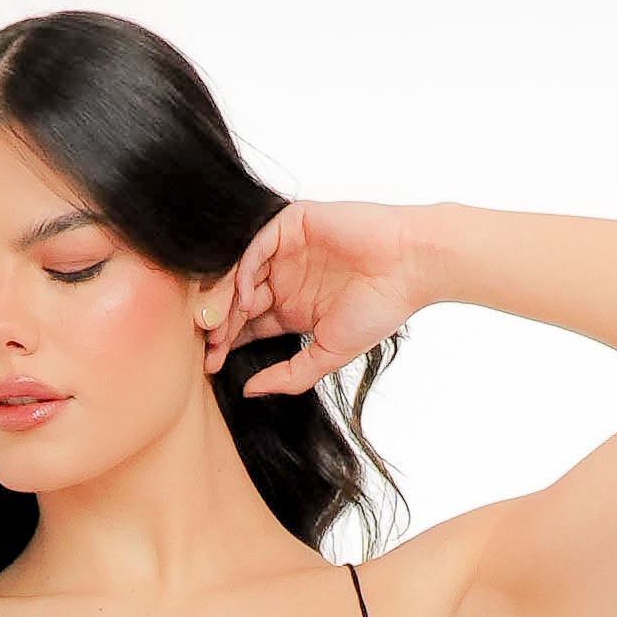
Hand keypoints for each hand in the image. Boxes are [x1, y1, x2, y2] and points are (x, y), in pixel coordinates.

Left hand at [199, 199, 429, 398]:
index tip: (210, 365)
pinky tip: (245, 296)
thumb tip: (249, 392)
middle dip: (219, 323)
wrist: (409, 267)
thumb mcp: (327, 355)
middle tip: (207, 346)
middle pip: (236, 300)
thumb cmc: (378, 310)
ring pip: (240, 271)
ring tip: (217, 324)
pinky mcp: (292, 224)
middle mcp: (284, 279)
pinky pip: (257, 244)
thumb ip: (289, 375)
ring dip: (225, 298)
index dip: (226, 343)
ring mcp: (286, 250)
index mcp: (290, 308)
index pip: (245, 325)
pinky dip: (246, 268)